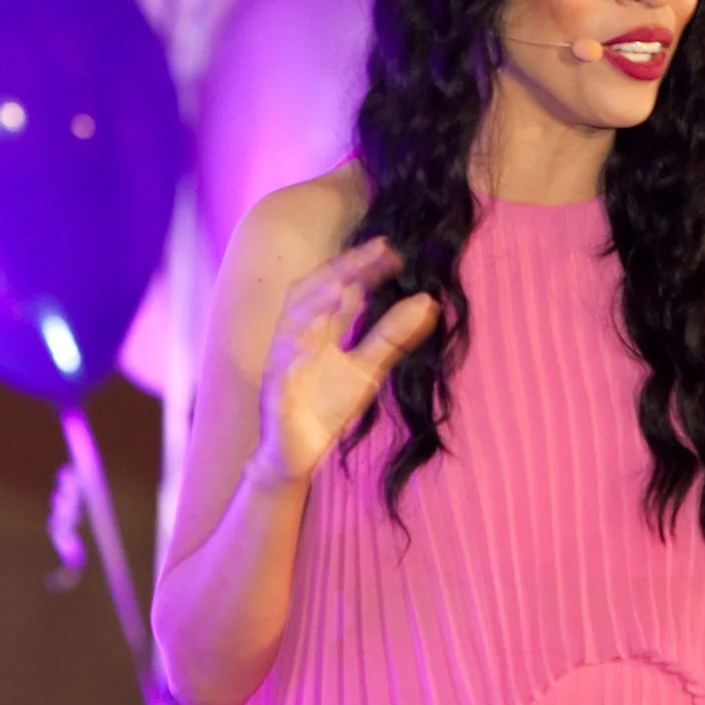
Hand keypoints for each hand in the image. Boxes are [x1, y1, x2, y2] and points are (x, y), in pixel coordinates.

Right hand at [249, 238, 439, 486]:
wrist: (297, 454)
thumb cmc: (327, 407)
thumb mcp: (369, 369)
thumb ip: (393, 336)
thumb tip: (427, 302)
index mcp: (321, 329)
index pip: (342, 289)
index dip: (364, 267)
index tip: (393, 252)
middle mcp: (299, 336)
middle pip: (315, 291)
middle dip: (342, 268)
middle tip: (376, 250)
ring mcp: (284, 361)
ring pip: (293, 322)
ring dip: (317, 301)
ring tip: (342, 284)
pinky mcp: (276, 391)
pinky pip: (282, 368)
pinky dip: (297, 353)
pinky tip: (314, 342)